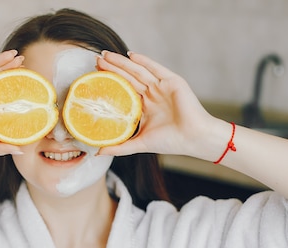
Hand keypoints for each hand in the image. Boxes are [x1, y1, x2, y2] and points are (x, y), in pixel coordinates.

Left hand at [95, 51, 222, 158]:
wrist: (193, 138)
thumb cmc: (170, 142)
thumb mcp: (139, 144)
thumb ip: (119, 147)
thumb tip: (98, 152)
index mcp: (144, 106)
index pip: (122, 90)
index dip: (109, 83)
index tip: (93, 77)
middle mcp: (151, 94)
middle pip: (127, 77)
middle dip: (111, 68)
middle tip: (95, 59)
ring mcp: (161, 87)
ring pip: (137, 71)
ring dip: (122, 62)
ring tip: (105, 55)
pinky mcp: (172, 81)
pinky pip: (155, 68)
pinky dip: (143, 60)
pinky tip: (130, 55)